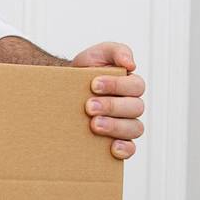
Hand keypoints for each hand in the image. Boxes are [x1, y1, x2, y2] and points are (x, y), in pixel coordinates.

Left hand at [73, 43, 143, 159]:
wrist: (64, 91)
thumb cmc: (84, 72)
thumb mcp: (97, 54)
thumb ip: (115, 51)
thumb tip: (131, 63)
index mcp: (131, 86)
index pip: (135, 86)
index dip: (117, 86)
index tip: (93, 84)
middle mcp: (132, 106)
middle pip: (136, 108)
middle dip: (112, 106)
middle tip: (89, 106)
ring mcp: (126, 124)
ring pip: (135, 128)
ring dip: (115, 126)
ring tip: (94, 125)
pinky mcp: (119, 141)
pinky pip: (131, 149)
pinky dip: (125, 149)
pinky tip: (112, 148)